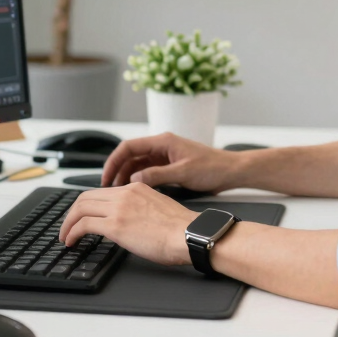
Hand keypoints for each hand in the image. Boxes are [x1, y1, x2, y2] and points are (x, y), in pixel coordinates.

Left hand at [59, 183, 197, 265]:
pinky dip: (72, 232)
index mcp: (136, 188)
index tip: (83, 217)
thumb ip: (141, 210)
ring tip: (66, 236)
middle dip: (72, 213)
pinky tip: (71, 241)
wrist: (190, 235)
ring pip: (80, 208)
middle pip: (86, 197)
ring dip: (68, 223)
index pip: (102, 192)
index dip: (87, 205)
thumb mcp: (158, 209)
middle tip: (68, 227)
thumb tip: (132, 223)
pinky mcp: (115, 225)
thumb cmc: (182, 230)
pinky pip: (83, 224)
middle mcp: (125, 193)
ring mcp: (119, 208)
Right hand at [101, 132, 241, 192]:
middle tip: (108, 190)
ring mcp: (165, 157)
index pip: (128, 147)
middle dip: (117, 171)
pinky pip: (147, 173)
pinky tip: (134, 193)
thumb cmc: (213, 168)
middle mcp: (161, 147)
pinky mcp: (169, 167)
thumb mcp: (183, 173)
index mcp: (163, 142)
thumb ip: (157, 175)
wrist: (232, 172)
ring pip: (137, 166)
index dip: (113, 161)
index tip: (106, 178)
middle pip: (130, 156)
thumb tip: (134, 180)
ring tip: (118, 194)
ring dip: (126, 178)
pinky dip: (138, 182)